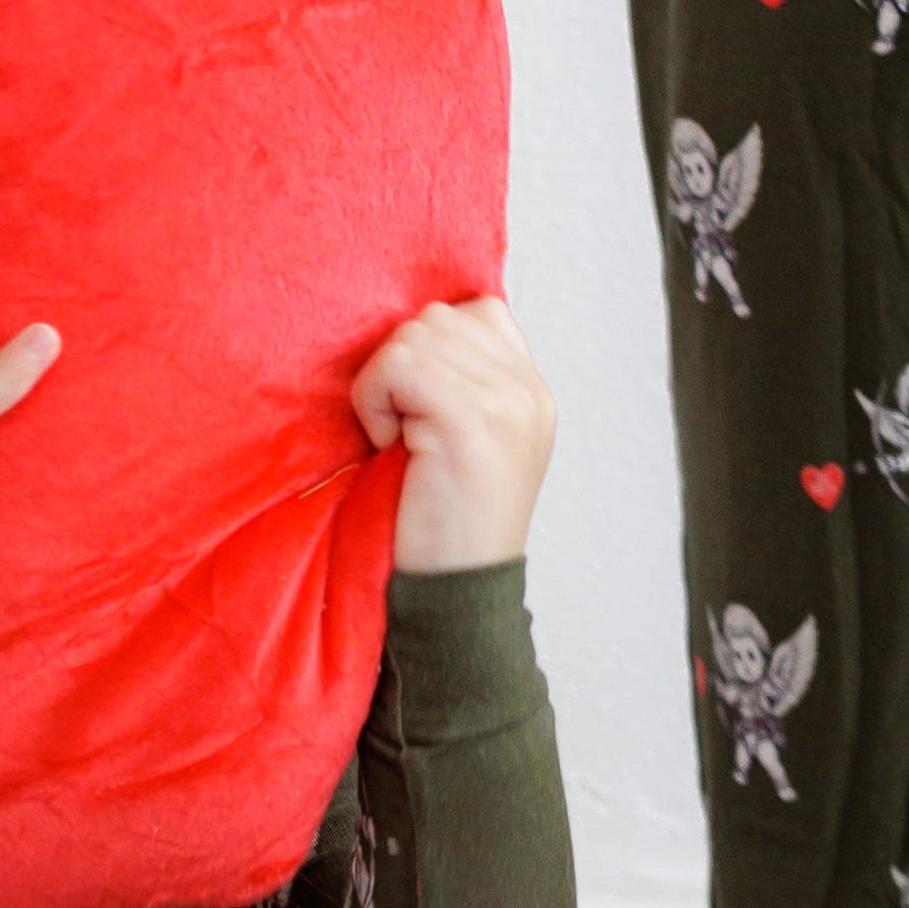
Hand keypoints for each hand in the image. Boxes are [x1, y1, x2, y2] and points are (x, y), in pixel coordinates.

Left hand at [353, 298, 553, 575]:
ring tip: (399, 441)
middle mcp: (529, 392)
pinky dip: (375, 401)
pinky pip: (399, 364)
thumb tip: (414, 333)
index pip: (476, 312)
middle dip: (401, 367)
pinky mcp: (471, 418)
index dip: (429, 350)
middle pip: (438, 317)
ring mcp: (507, 402)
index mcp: (532, 394)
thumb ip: (461, 383)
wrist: (454, 595)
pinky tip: (390, 446)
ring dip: (384, 385)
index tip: (419, 413)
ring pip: (415, 334)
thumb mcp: (467, 443)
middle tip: (404, 433)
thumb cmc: (441, 527)